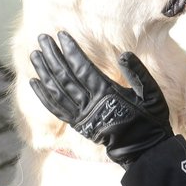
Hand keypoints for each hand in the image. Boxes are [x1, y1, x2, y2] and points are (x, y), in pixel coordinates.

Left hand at [29, 32, 172, 166]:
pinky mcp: (78, 125)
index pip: (83, 67)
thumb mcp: (151, 93)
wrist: (143, 149)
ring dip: (44, 71)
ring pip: (56, 91)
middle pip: (65, 76)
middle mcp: (90, 104)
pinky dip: (43, 96)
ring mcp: (82, 116)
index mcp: (108, 93)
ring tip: (35, 55)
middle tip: (42, 38)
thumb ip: (138, 72)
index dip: (71, 50)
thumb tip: (124, 54)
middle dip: (53, 55)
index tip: (61, 35)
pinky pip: (55, 109)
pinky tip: (34, 82)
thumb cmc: (150, 119)